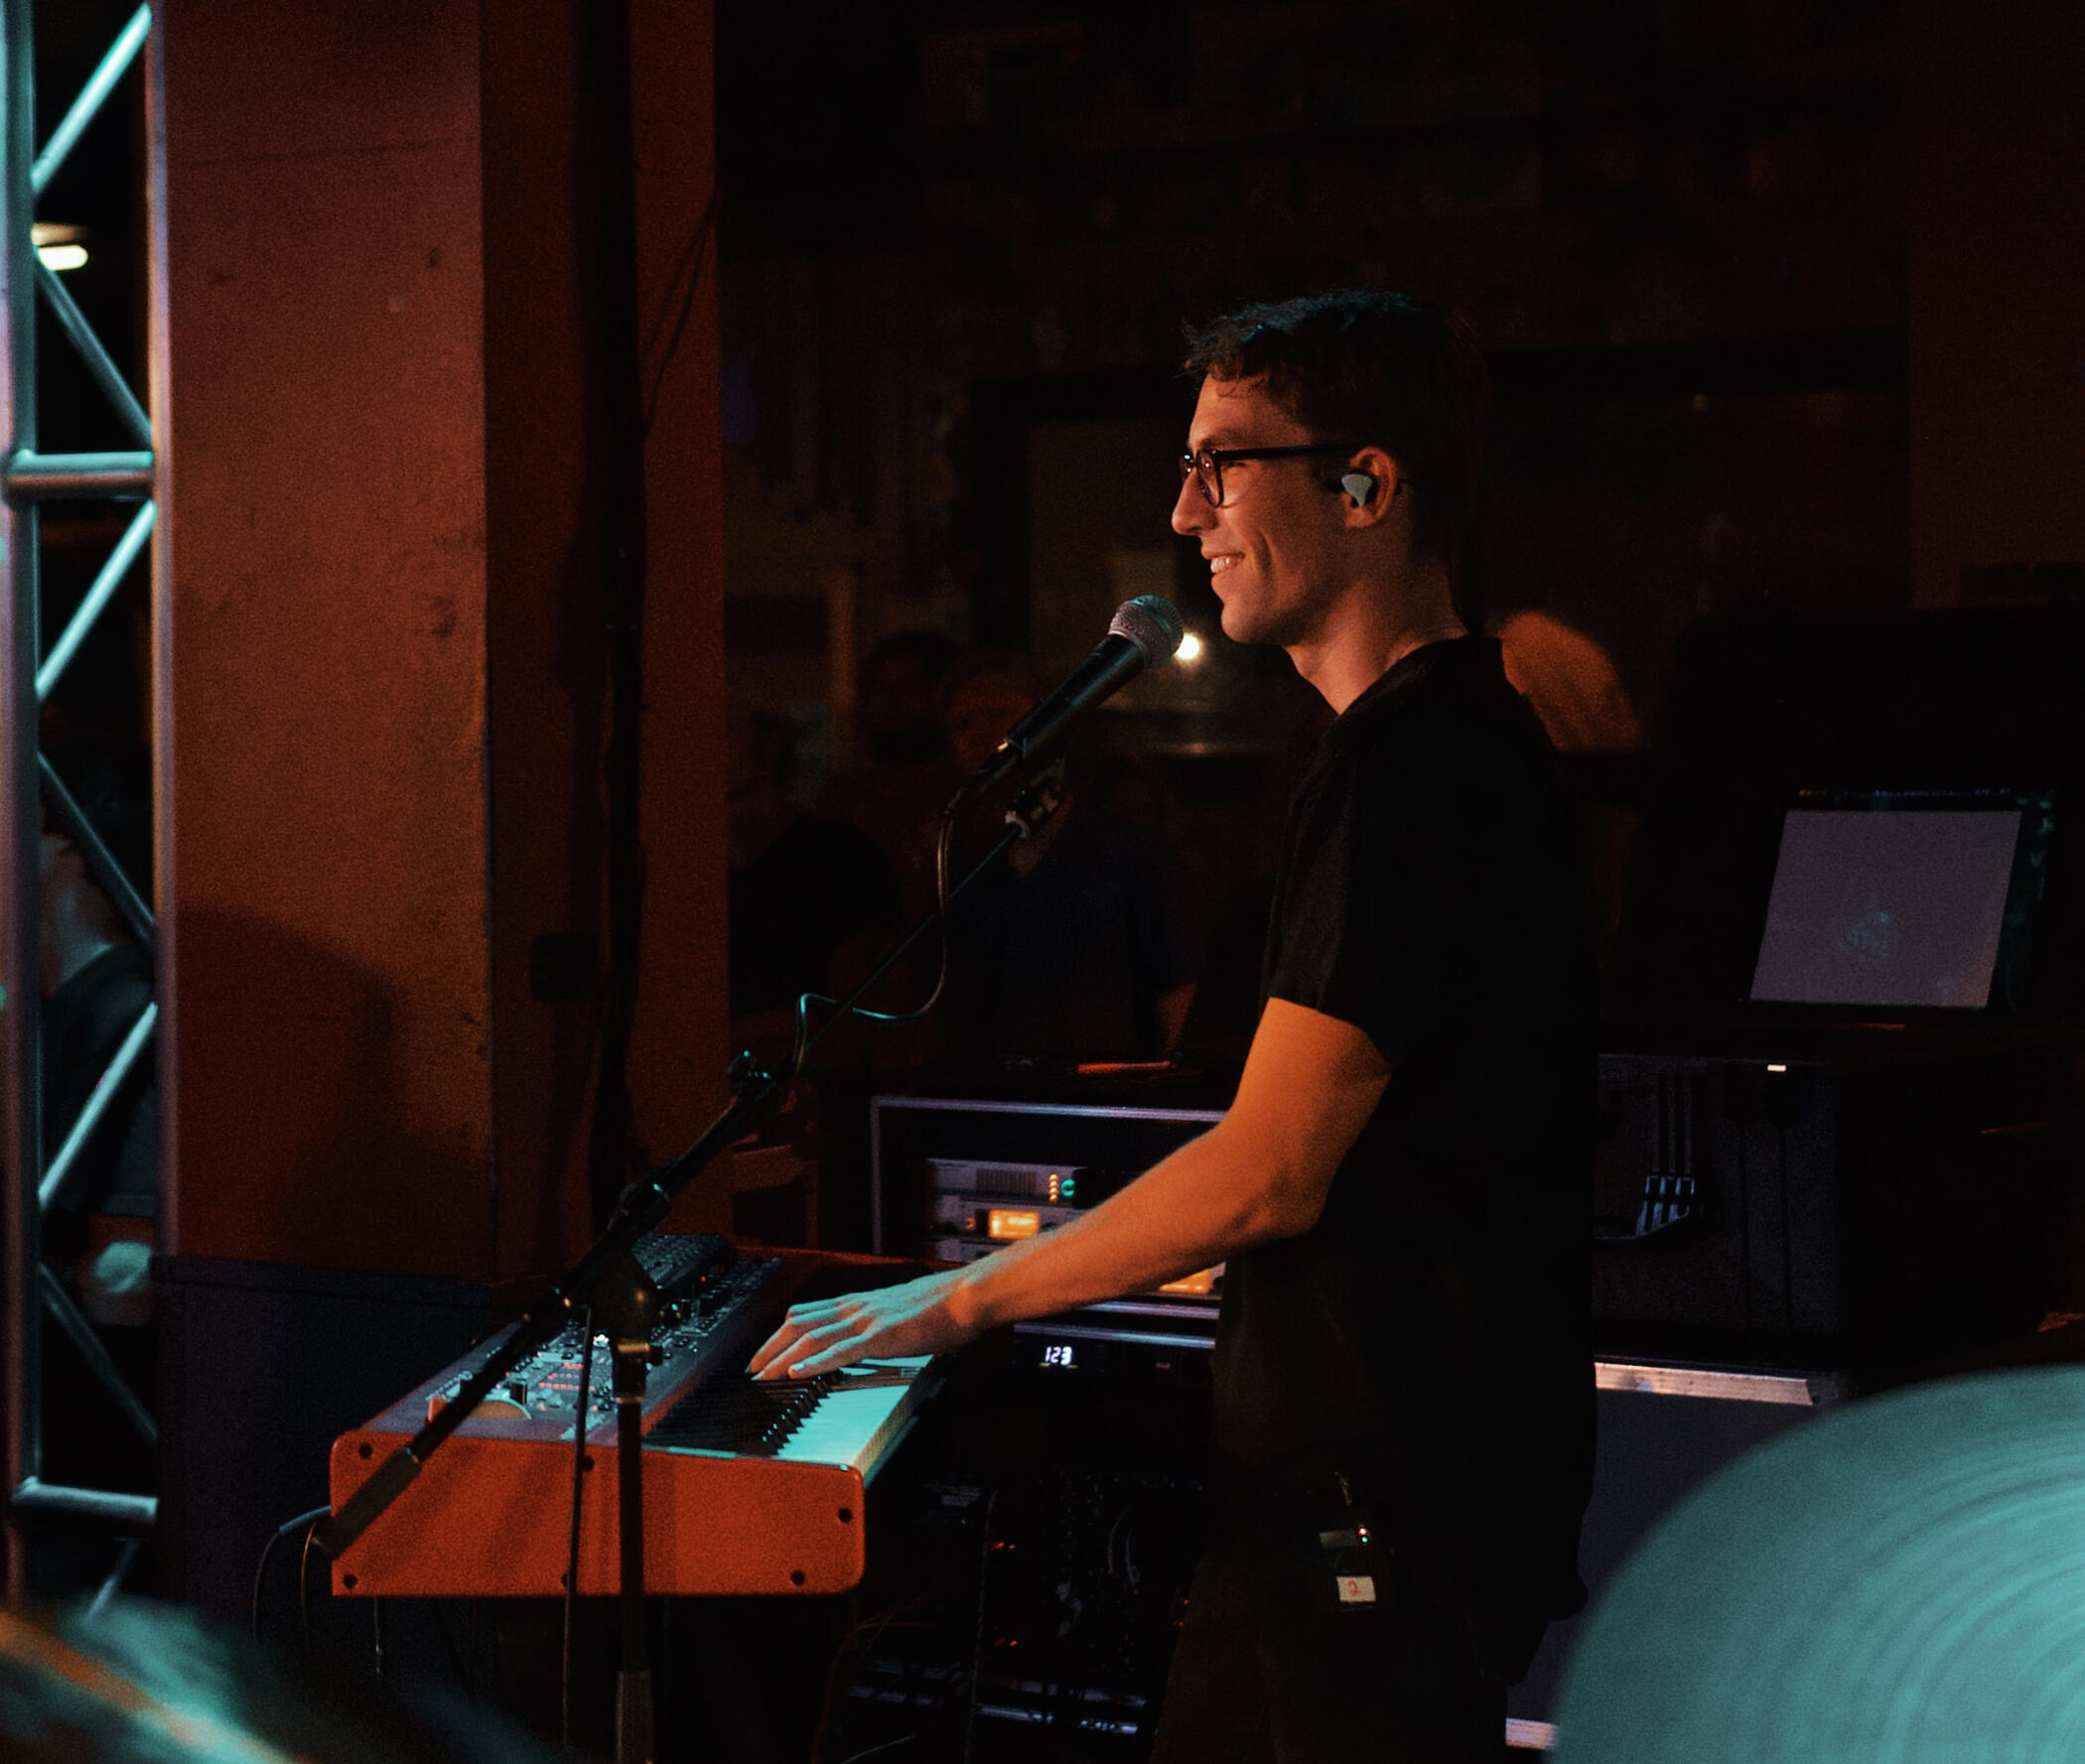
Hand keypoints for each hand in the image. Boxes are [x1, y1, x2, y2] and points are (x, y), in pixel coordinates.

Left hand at [748, 1268, 978, 1379]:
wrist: (965, 1295)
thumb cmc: (941, 1304)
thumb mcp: (898, 1310)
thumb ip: (877, 1321)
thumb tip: (868, 1333)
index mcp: (859, 1303)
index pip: (807, 1313)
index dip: (780, 1332)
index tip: (764, 1350)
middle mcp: (856, 1308)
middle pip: (799, 1324)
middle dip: (770, 1346)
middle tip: (751, 1368)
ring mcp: (866, 1321)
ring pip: (812, 1338)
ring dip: (782, 1356)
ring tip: (762, 1374)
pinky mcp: (880, 1336)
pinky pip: (841, 1351)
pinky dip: (814, 1362)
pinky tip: (797, 1372)